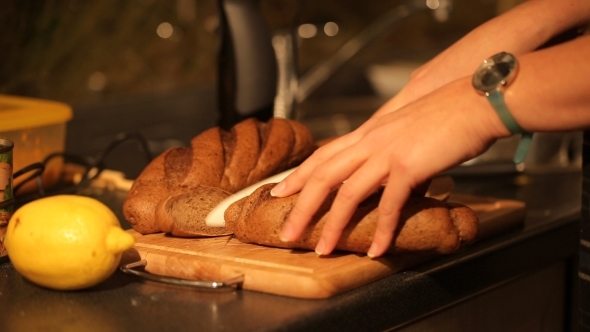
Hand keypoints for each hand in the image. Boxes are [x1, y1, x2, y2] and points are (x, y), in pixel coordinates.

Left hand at [272, 77, 507, 256]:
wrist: (477, 100)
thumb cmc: (450, 115)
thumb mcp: (410, 133)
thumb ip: (396, 157)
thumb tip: (397, 186)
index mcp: (369, 131)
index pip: (323, 155)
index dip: (299, 175)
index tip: (280, 192)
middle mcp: (371, 140)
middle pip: (322, 176)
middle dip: (300, 206)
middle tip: (287, 232)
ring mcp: (387, 152)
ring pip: (346, 193)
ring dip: (332, 225)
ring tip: (321, 249)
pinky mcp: (408, 165)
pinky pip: (389, 205)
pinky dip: (382, 231)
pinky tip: (377, 251)